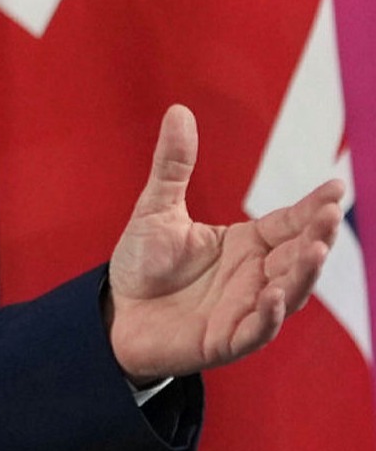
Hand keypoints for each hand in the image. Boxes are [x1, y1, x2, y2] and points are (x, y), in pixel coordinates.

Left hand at [107, 105, 345, 384]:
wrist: (113, 312)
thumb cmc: (142, 264)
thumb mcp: (156, 209)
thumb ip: (173, 165)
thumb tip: (179, 109)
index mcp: (247, 244)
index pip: (289, 222)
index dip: (313, 208)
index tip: (336, 188)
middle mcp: (256, 275)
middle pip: (298, 256)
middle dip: (316, 236)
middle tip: (328, 215)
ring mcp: (245, 309)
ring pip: (289, 292)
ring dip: (303, 273)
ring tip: (315, 249)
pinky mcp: (226, 340)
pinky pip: (256, 330)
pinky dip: (268, 315)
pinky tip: (273, 295)